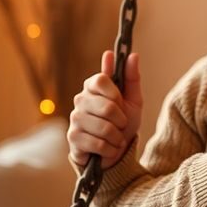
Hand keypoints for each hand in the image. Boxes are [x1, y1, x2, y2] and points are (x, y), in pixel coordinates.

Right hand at [68, 50, 142, 168]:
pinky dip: (110, 148)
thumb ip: (131, 77)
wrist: (116, 151)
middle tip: (121, 124)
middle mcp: (80, 100)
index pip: (101, 79)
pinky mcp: (72, 138)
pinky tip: (108, 148)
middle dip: (121, 119)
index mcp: (93, 86)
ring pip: (104, 127)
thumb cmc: (124, 122)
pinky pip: (98, 143)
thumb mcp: (133, 100)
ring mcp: (74, 119)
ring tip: (115, 137)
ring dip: (117, 136)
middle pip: (107, 106)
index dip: (115, 93)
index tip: (121, 101)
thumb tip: (133, 55)